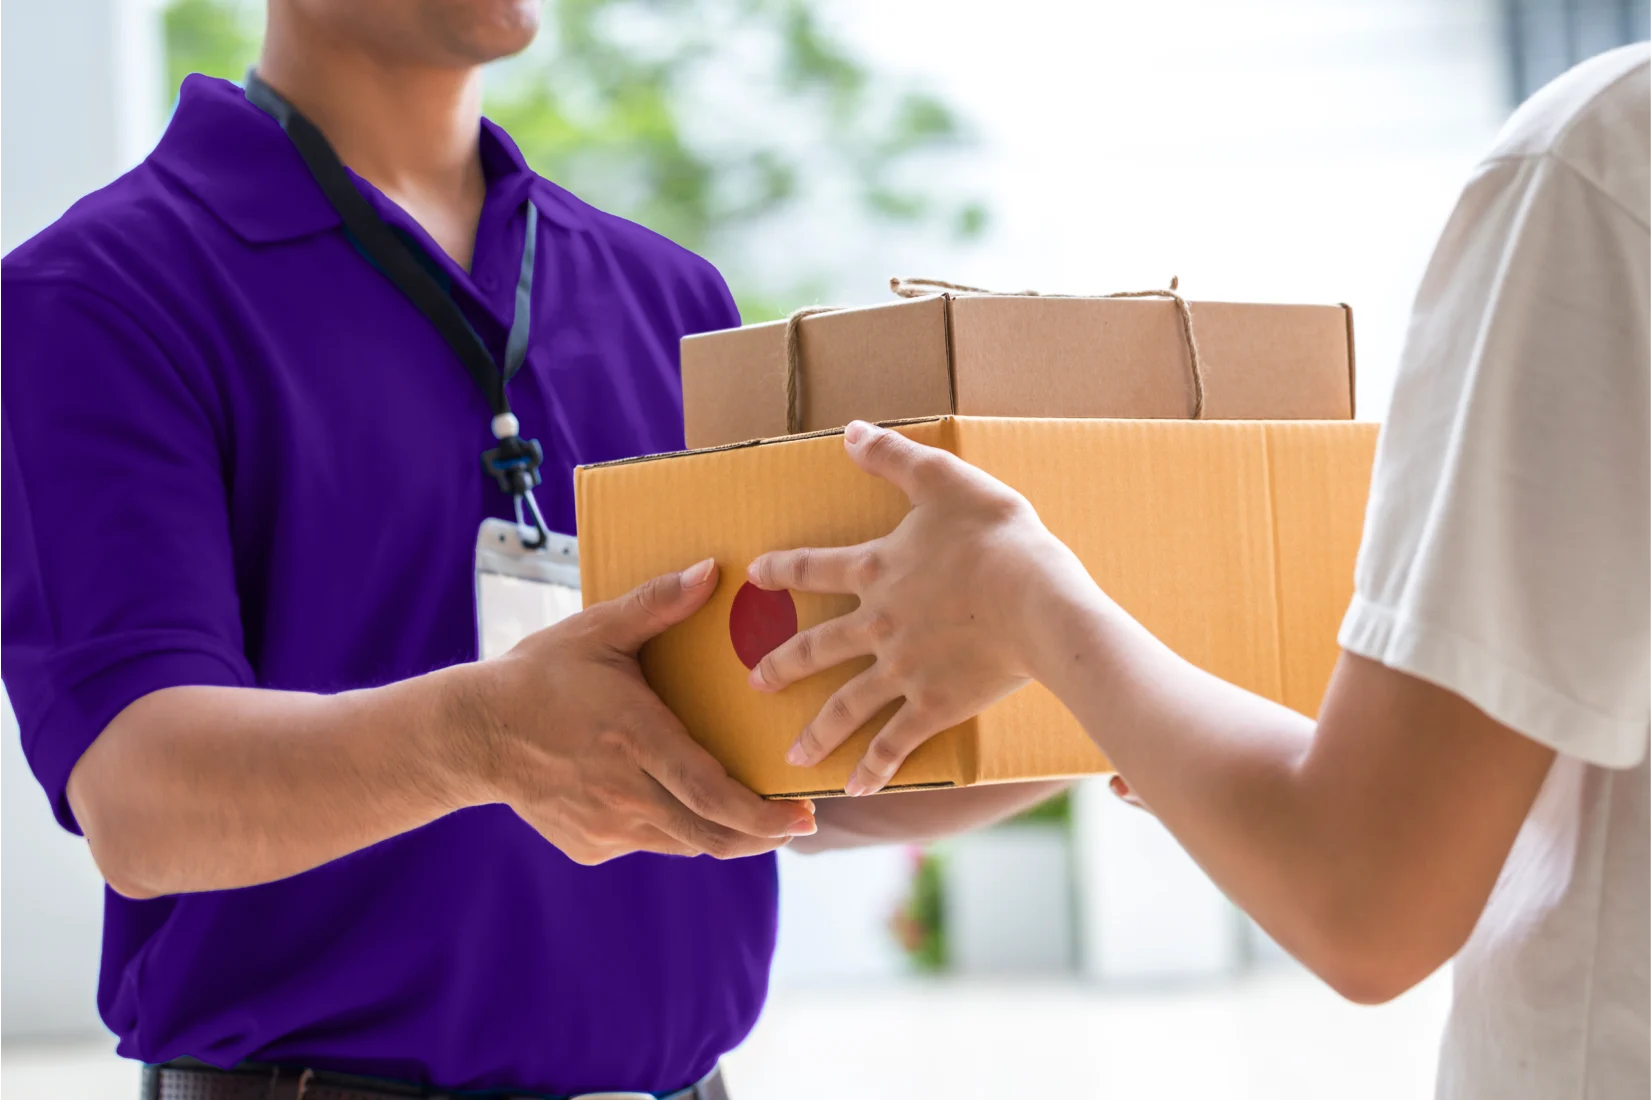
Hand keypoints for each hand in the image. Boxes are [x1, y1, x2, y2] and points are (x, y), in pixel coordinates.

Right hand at [468, 559, 816, 862]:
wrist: (472, 733)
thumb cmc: (539, 675)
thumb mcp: (598, 631)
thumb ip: (658, 604)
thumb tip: (714, 570)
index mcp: (637, 739)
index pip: (712, 795)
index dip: (763, 816)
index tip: (802, 817)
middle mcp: (625, 793)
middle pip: (710, 835)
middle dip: (761, 836)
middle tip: (796, 823)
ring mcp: (606, 826)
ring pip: (684, 843)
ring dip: (720, 832)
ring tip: (746, 810)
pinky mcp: (591, 846)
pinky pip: (648, 841)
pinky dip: (672, 826)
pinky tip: (671, 798)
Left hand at [746, 421, 1101, 795]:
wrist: (1037, 602)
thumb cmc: (997, 537)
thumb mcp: (944, 480)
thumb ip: (894, 457)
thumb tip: (849, 432)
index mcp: (876, 569)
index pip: (812, 568)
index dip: (781, 570)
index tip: (754, 576)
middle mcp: (876, 624)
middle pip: (816, 648)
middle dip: (782, 666)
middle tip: (756, 683)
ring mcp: (902, 671)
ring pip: (846, 705)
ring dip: (817, 731)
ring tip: (792, 756)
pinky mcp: (934, 706)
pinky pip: (894, 743)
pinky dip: (875, 769)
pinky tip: (855, 790)